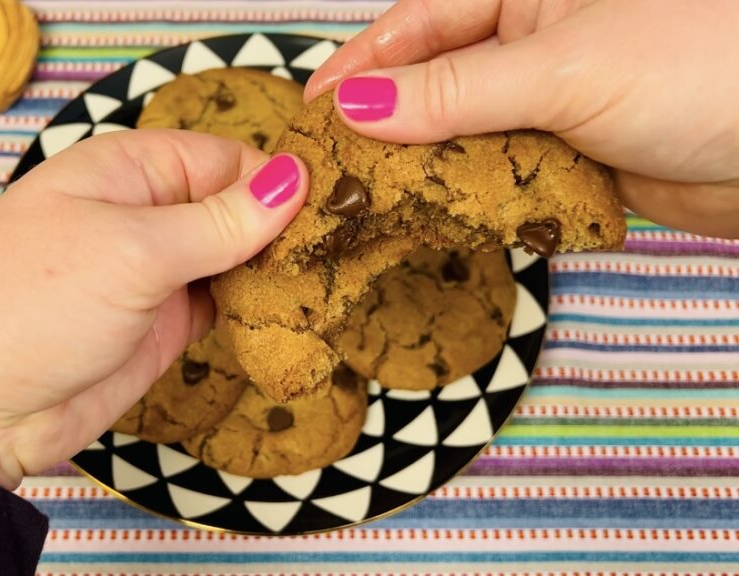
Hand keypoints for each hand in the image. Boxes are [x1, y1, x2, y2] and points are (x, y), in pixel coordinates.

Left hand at [0, 131, 307, 488]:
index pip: (226, 159)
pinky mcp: (163, 328)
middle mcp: (145, 215)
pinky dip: (256, 312)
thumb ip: (217, 223)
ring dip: (275, 273)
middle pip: (237, 209)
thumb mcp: (130, 252)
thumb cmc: (25, 305)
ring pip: (236, 260)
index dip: (278, 181)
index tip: (335, 209)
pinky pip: (225, 308)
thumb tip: (294, 181)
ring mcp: (155, 274)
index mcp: (128, 169)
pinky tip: (294, 317)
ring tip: (331, 286)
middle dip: (284, 229)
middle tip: (344, 253)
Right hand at [306, 0, 738, 238]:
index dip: (360, 65)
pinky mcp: (572, 158)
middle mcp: (535, 40)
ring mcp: (553, 102)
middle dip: (383, 123)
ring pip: (462, 135)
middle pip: (433, 81)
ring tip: (364, 201)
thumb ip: (455, 92)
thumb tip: (356, 107)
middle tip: (326, 167)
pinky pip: (500, 176)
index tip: (309, 110)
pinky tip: (432, 218)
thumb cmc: (704, 67)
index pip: (420, 23)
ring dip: (422, 168)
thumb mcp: (565, 69)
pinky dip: (468, 198)